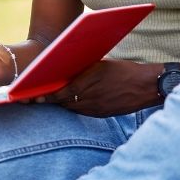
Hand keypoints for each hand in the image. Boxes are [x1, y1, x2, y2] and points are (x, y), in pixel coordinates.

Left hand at [41, 59, 161, 115]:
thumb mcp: (100, 64)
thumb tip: (62, 70)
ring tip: (49, 100)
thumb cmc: (123, 70)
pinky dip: (73, 107)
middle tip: (35, 99)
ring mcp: (96, 108)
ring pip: (71, 108)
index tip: (32, 97)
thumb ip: (81, 70)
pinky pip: (82, 112)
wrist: (147, 86)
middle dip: (49, 100)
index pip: (60, 91)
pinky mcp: (102, 114)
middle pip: (63, 102)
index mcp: (88, 81)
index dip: (45, 95)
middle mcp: (90, 97)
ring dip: (61, 104)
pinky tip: (69, 103)